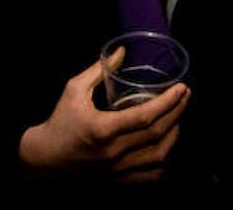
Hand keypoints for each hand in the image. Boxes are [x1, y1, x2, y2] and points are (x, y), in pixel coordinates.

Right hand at [19, 49, 189, 182]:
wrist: (46, 158)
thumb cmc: (60, 121)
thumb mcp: (74, 90)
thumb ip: (98, 70)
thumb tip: (121, 52)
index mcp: (102, 129)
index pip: (144, 116)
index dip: (167, 102)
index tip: (181, 88)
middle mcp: (113, 152)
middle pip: (157, 134)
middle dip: (177, 113)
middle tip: (185, 97)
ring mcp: (117, 170)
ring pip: (158, 156)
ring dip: (174, 136)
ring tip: (178, 118)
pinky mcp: (118, 180)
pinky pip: (150, 176)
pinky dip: (163, 162)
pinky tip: (166, 146)